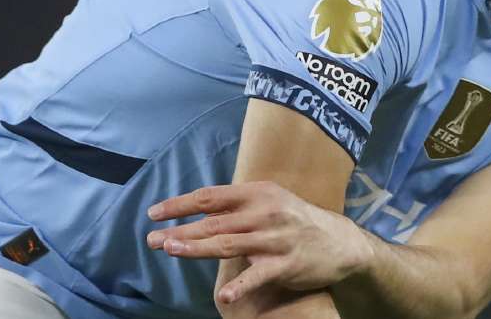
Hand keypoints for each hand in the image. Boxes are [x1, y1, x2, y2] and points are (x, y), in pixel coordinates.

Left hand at [147, 181, 374, 303]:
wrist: (339, 241)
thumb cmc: (297, 221)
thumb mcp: (271, 202)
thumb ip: (238, 206)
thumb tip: (198, 212)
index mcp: (258, 193)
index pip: (211, 196)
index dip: (181, 204)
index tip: (155, 212)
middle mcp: (266, 212)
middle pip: (214, 222)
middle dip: (180, 231)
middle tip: (151, 239)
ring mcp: (275, 239)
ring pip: (228, 244)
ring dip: (196, 248)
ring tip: (170, 250)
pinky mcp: (285, 264)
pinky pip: (258, 276)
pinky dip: (241, 286)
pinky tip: (225, 297)